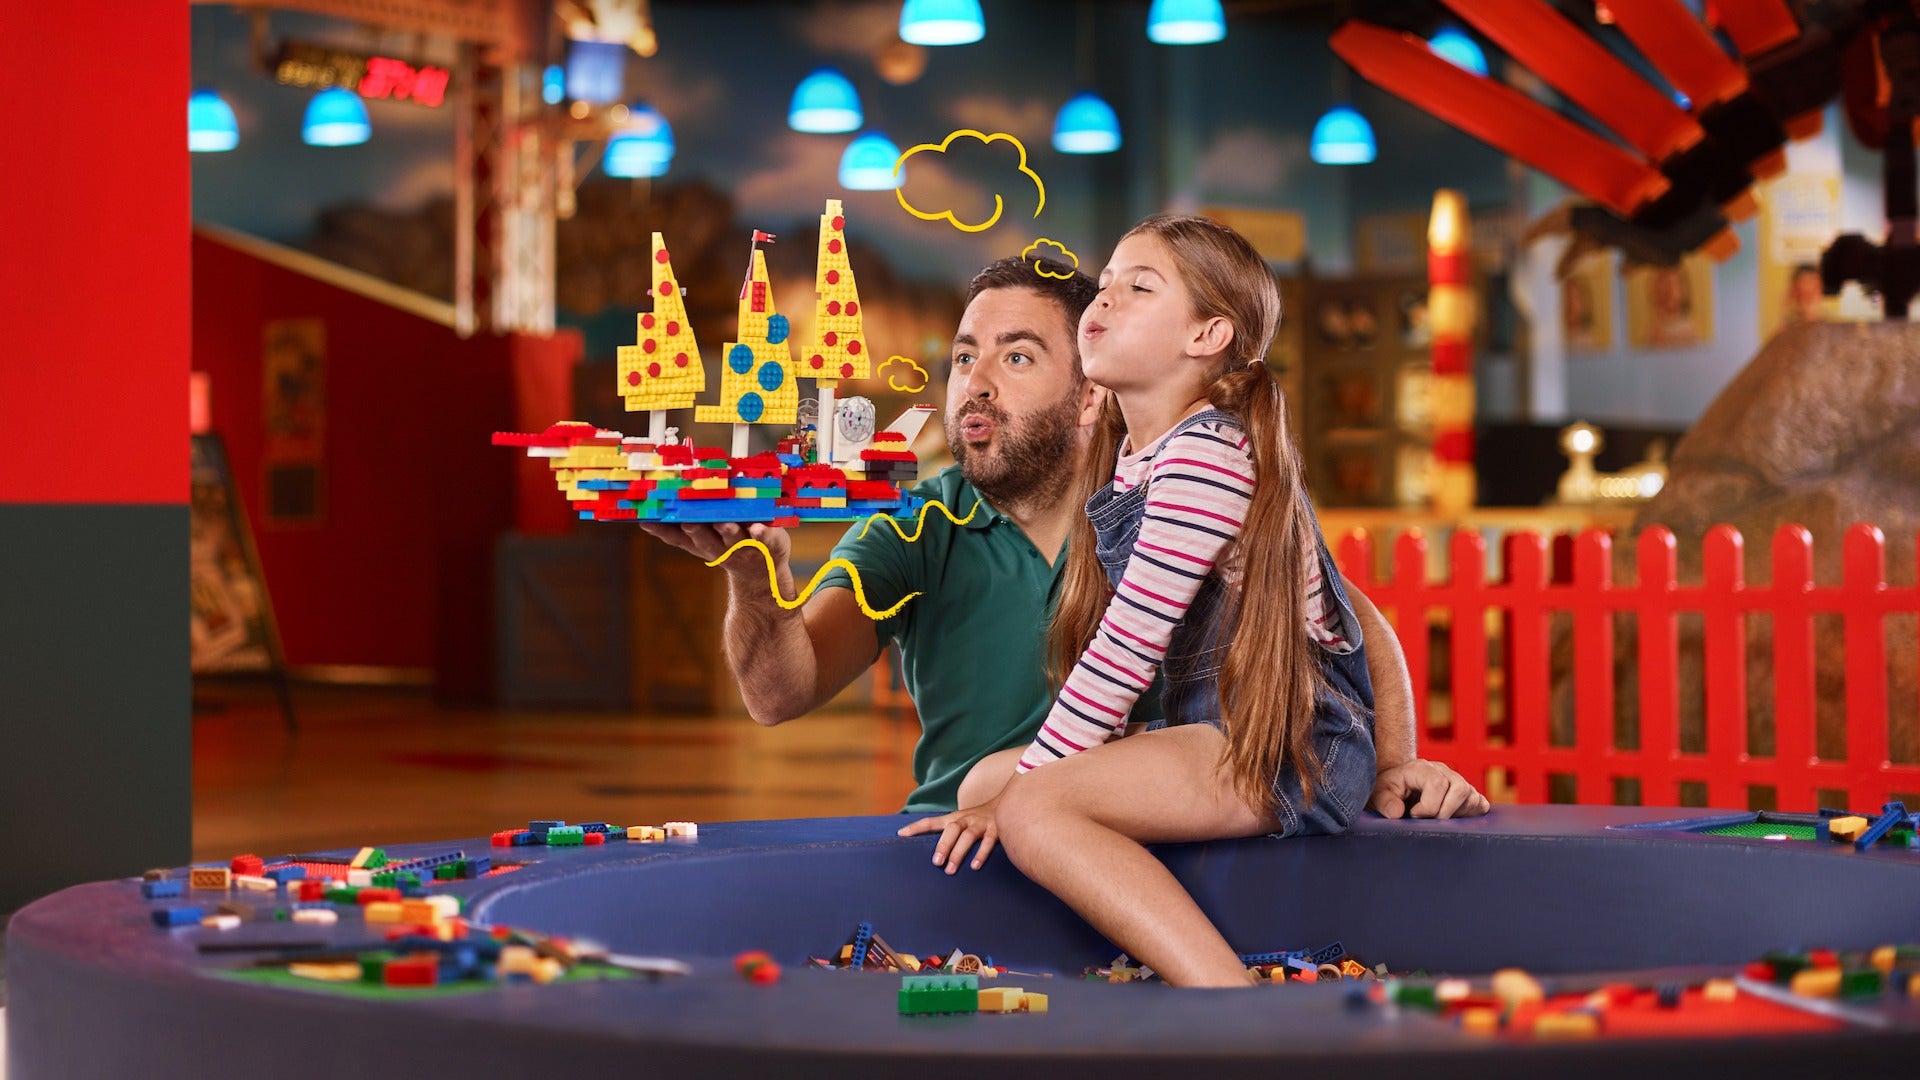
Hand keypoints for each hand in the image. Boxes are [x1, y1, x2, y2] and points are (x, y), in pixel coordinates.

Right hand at [638, 521, 791, 579]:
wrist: (762, 573)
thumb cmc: (727, 549)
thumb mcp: (702, 544)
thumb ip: (679, 532)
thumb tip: (645, 518)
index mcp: (703, 544)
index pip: (679, 538)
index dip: (664, 531)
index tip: (648, 521)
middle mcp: (721, 547)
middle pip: (705, 539)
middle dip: (696, 531)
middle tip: (687, 521)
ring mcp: (745, 546)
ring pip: (734, 538)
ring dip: (727, 531)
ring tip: (722, 523)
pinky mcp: (769, 543)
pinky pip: (766, 539)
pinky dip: (762, 534)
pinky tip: (759, 527)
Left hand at [897, 795, 1003, 873]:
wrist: (1007, 803)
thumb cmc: (978, 820)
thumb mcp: (961, 821)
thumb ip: (948, 833)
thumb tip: (931, 854)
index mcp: (954, 818)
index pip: (932, 821)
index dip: (916, 827)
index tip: (901, 834)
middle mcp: (966, 820)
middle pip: (952, 829)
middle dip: (943, 845)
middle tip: (936, 863)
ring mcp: (981, 824)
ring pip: (967, 836)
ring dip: (958, 853)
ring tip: (950, 869)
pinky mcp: (996, 830)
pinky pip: (988, 842)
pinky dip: (981, 854)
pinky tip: (975, 866)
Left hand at [1369, 759, 1490, 818]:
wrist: (1395, 788)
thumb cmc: (1387, 791)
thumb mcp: (1378, 794)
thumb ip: (1384, 801)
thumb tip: (1398, 812)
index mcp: (1421, 769)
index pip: (1437, 784)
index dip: (1428, 806)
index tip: (1414, 815)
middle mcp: (1444, 771)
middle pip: (1461, 789)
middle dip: (1445, 813)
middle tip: (1428, 821)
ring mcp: (1458, 782)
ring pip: (1472, 798)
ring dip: (1457, 815)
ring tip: (1436, 820)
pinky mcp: (1467, 794)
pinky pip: (1481, 805)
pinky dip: (1471, 816)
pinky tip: (1452, 820)